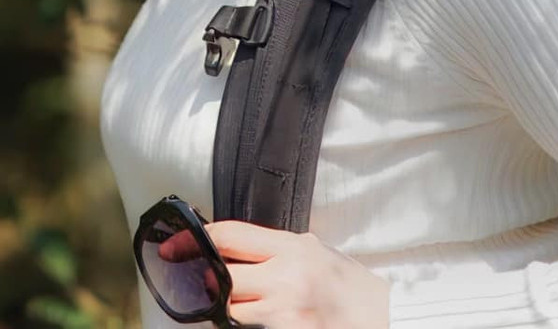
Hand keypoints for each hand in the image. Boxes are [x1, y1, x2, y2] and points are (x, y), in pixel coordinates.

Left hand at [163, 220, 390, 328]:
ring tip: (240, 299)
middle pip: (224, 278)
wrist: (384, 316)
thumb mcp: (313, 248)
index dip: (194, 240)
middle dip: (208, 280)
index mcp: (289, 247)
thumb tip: (235, 246)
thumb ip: (275, 246)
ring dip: (229, 306)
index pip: (229, 237)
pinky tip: (258, 315)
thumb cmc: (347, 281)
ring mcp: (287, 313)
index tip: (172, 246)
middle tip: (200, 279)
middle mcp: (285, 278)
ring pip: (234, 310)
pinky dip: (250, 323)